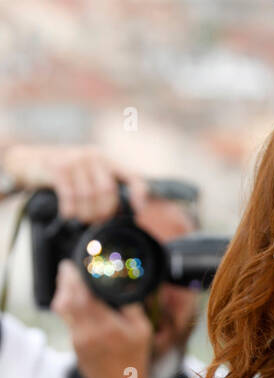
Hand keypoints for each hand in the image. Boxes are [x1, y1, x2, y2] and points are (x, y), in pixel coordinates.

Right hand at [3, 143, 148, 219]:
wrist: (30, 161)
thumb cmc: (64, 174)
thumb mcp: (87, 175)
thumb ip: (103, 187)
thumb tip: (120, 214)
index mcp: (105, 159)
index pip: (131, 175)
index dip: (138, 193)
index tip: (138, 210)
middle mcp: (93, 156)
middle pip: (108, 192)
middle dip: (103, 212)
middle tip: (95, 221)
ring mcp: (75, 160)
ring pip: (89, 196)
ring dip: (85, 213)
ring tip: (80, 218)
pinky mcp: (58, 167)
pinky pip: (70, 196)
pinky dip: (70, 210)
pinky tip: (67, 215)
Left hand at [51, 259, 151, 377]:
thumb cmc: (134, 362)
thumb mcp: (142, 331)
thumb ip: (132, 306)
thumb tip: (124, 284)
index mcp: (104, 325)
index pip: (81, 294)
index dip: (74, 276)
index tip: (75, 265)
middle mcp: (86, 331)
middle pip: (65, 299)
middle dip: (65, 280)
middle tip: (69, 268)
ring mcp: (77, 339)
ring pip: (62, 310)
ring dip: (63, 293)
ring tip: (69, 282)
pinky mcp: (74, 346)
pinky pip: (66, 320)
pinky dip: (68, 307)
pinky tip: (76, 303)